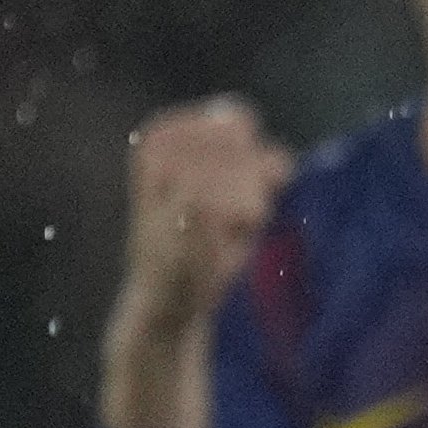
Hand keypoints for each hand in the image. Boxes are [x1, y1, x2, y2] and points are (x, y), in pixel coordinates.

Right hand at [100, 97, 291, 427]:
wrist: (163, 308)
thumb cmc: (197, 250)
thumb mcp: (224, 194)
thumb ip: (249, 158)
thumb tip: (269, 145)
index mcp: (158, 137)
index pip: (238, 119)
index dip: (249, 160)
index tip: (222, 196)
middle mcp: (159, 151)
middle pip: (250, 145)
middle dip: (254, 186)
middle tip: (222, 222)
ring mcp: (172, 179)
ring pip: (251, 174)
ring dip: (251, 210)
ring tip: (218, 234)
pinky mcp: (189, 211)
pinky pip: (247, 204)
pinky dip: (245, 229)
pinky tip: (220, 246)